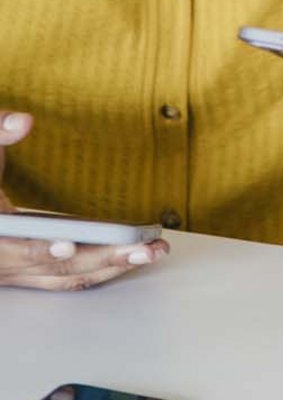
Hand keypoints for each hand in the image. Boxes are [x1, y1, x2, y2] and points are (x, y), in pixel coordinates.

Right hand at [0, 112, 168, 293]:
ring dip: (109, 268)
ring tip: (152, 251)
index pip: (14, 248)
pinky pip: (68, 278)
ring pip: (66, 278)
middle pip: (55, 269)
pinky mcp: (32, 272)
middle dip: (101, 259)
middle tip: (141, 249)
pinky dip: (99, 269)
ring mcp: (17, 272)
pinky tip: (131, 255)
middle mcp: (2, 263)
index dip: (39, 250)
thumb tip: (23, 120)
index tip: (67, 245)